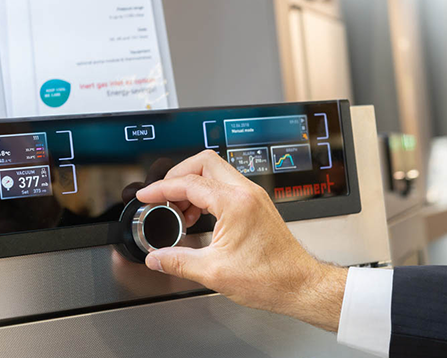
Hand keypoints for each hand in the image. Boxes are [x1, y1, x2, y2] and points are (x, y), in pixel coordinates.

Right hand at [136, 150, 347, 331]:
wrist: (299, 285)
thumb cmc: (270, 278)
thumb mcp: (213, 272)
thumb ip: (177, 261)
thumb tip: (156, 257)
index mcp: (234, 203)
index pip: (188, 183)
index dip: (161, 189)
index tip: (147, 196)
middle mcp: (246, 192)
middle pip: (203, 162)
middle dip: (177, 175)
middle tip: (162, 195)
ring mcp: (253, 196)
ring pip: (215, 171)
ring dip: (192, 185)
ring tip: (179, 211)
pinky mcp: (256, 204)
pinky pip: (225, 185)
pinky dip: (206, 194)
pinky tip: (198, 216)